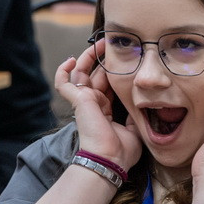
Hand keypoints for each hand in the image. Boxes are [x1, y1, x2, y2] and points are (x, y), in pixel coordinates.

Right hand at [55, 41, 141, 172]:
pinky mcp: (78, 100)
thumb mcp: (134, 128)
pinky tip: (71, 59)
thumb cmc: (121, 150)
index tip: (121, 59)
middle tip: (110, 45)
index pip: (106, 85)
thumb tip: (140, 105)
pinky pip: (63, 83)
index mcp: (104, 110)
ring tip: (98, 44)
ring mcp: (84, 101)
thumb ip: (134, 115)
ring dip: (88, 57)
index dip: (111, 71)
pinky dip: (63, 70)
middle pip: (94, 75)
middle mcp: (93, 103)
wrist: (109, 159)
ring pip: (80, 74)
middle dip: (101, 59)